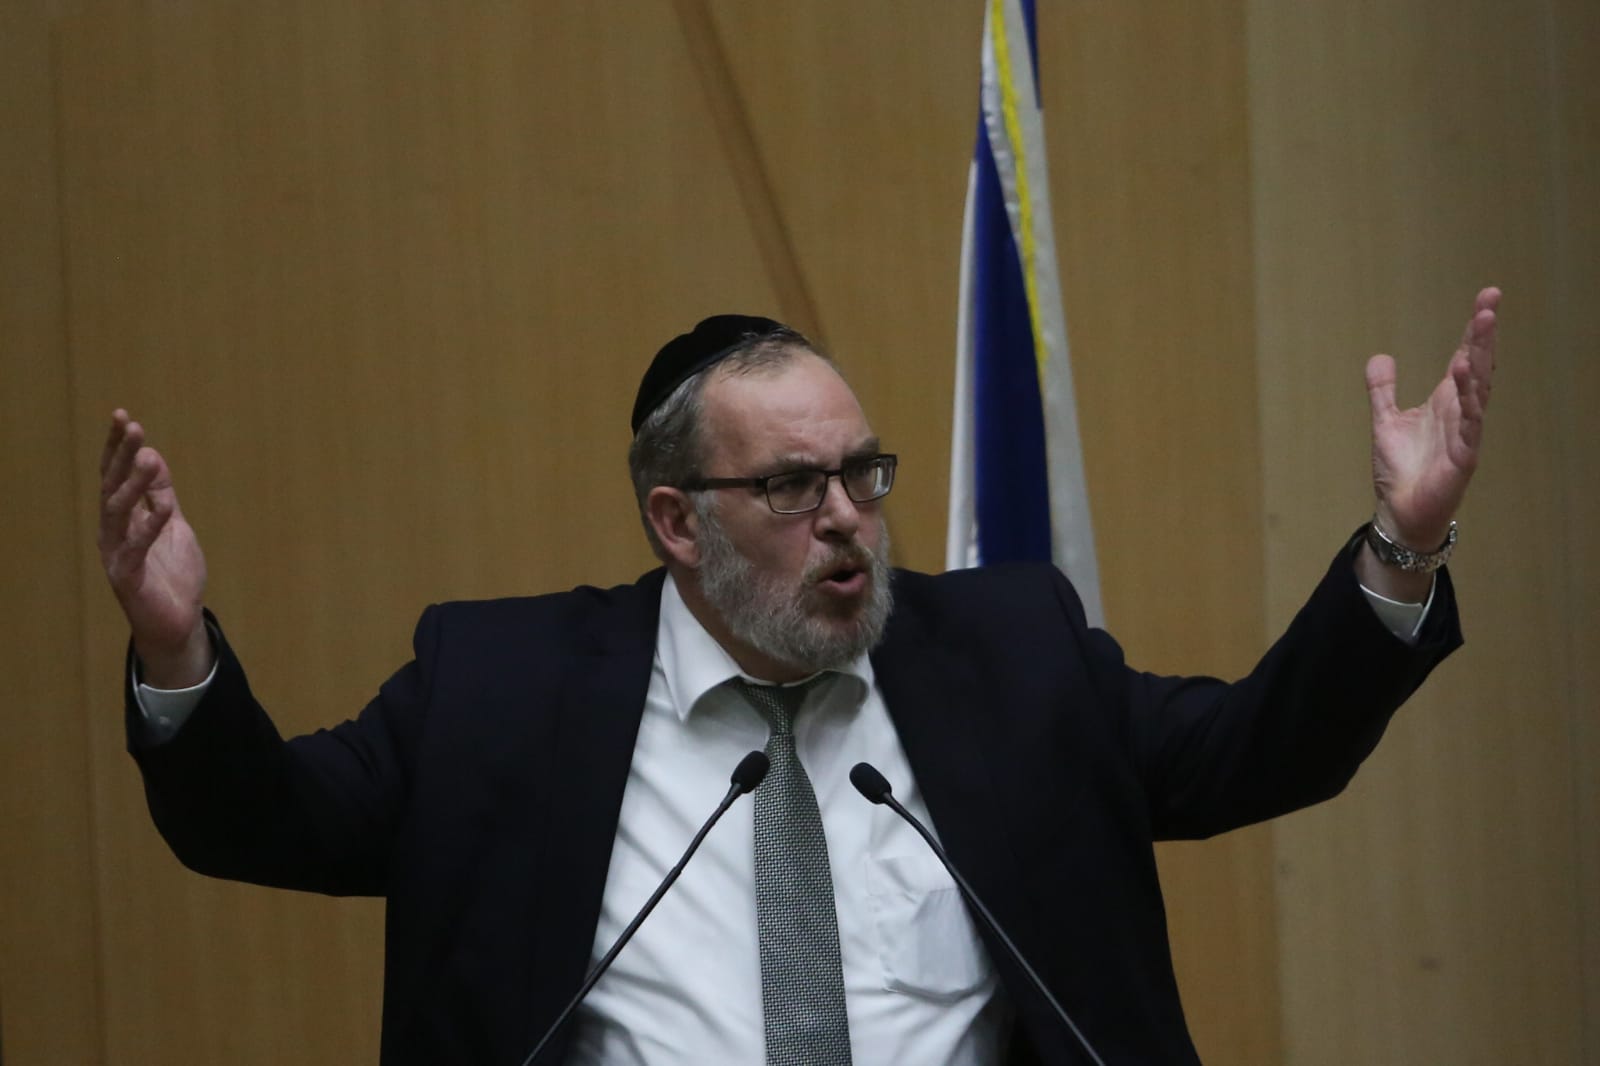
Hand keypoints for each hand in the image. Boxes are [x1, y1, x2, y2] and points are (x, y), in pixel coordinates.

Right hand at [98, 410, 210, 686]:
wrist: (178, 622)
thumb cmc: (172, 572)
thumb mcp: (172, 524)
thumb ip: (161, 494)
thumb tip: (152, 455)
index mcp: (122, 518)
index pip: (115, 476)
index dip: (118, 447)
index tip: (124, 416)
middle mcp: (112, 532)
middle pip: (111, 486)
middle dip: (121, 456)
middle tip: (132, 426)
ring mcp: (116, 554)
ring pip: (117, 512)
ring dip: (133, 484)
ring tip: (149, 457)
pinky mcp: (127, 577)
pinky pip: (136, 548)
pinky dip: (150, 526)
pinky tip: (166, 507)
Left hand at [1366, 287, 1499, 550]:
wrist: (1399, 511)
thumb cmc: (1400, 469)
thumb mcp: (1385, 420)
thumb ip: (1383, 389)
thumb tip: (1380, 356)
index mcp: (1446, 400)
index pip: (1465, 356)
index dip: (1474, 330)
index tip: (1486, 298)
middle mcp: (1460, 411)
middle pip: (1478, 365)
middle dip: (1484, 334)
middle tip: (1490, 302)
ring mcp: (1466, 432)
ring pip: (1479, 388)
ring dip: (1481, 357)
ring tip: (1482, 325)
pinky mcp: (1464, 455)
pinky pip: (1471, 422)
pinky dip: (1470, 398)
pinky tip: (1467, 373)